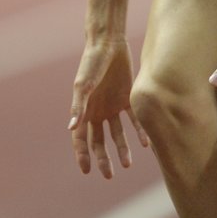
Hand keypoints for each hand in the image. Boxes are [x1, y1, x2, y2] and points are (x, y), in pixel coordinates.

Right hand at [68, 38, 148, 177]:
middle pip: (99, 140)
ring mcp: (112, 105)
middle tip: (109, 175)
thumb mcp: (83, 84)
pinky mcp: (127, 98)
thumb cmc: (91, 62)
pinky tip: (145, 144)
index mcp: (83, 109)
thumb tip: (71, 128)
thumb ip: (78, 106)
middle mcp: (97, 110)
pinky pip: (133, 119)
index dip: (82, 154)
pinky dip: (138, 131)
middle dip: (102, 158)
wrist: (109, 42)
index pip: (80, 138)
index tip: (87, 171)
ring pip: (117, 133)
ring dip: (121, 148)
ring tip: (127, 163)